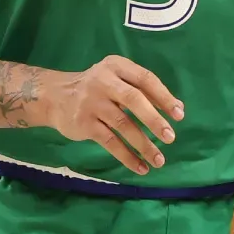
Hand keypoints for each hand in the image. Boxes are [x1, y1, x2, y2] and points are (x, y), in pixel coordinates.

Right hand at [45, 55, 183, 174]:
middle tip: (170, 137)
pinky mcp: (84, 123)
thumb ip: (142, 90)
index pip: (145, 79)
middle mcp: (103, 81)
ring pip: (123, 125)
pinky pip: (110, 142)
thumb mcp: (116, 79)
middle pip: (134, 100)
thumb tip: (176, 109)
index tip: (179, 115)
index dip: (164, 97)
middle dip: (154, 120)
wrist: (54, 97)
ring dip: (143, 145)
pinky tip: (140, 167)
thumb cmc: (95, 88)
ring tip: (159, 160)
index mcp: (116, 66)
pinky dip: (127, 156)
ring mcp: (92, 103)